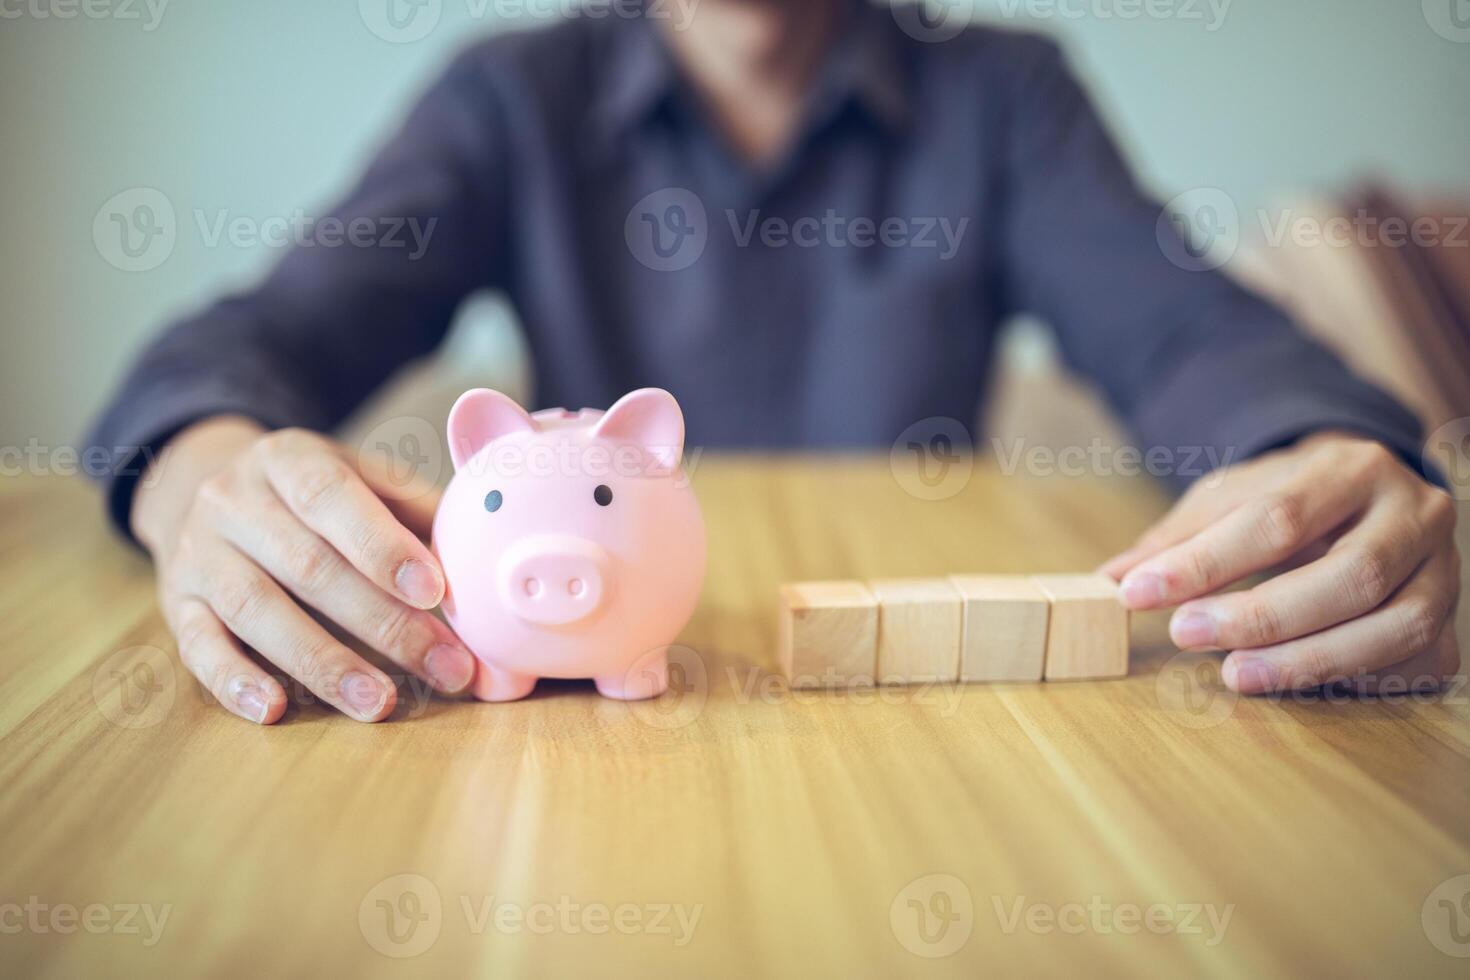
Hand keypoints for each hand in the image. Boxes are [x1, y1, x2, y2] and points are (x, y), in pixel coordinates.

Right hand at [132, 416, 473, 723]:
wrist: (202, 485)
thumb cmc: (311, 493)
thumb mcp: (360, 476)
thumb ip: (418, 511)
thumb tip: (484, 558)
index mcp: (288, 459)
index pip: (332, 498)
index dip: (383, 547)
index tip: (434, 591)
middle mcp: (233, 501)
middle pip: (308, 567)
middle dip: (383, 623)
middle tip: (443, 667)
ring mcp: (198, 554)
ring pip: (257, 611)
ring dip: (322, 662)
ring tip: (378, 703)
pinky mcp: (175, 605)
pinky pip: (198, 647)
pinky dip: (234, 681)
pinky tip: (275, 709)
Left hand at [1101, 433, 1460, 694]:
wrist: (1364, 499)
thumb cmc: (1287, 502)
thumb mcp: (1226, 500)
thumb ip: (1174, 540)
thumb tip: (1111, 580)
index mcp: (1353, 468)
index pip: (1278, 519)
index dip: (1205, 563)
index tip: (1138, 594)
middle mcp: (1414, 513)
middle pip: (1350, 575)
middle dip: (1262, 616)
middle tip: (1186, 635)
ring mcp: (1444, 570)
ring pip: (1393, 626)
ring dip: (1307, 659)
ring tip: (1234, 674)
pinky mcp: (1451, 624)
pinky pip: (1414, 662)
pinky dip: (1352, 678)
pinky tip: (1295, 683)